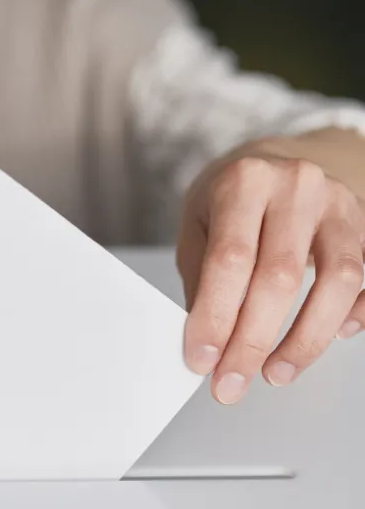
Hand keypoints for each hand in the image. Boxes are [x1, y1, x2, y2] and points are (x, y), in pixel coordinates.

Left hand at [178, 146, 364, 403]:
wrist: (271, 163)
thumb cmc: (228, 199)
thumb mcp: (196, 226)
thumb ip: (201, 280)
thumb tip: (207, 346)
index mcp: (244, 182)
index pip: (230, 259)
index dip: (216, 317)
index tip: (203, 361)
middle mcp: (296, 186)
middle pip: (280, 277)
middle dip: (253, 341)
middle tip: (232, 383)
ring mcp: (339, 204)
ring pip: (337, 281)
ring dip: (305, 340)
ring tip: (274, 373)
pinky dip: (351, 316)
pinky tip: (330, 337)